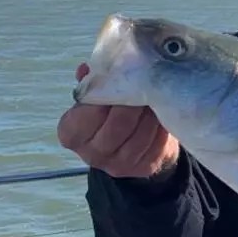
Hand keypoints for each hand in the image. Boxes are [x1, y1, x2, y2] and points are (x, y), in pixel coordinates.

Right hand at [57, 64, 179, 178]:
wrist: (131, 146)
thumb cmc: (108, 115)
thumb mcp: (94, 100)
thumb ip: (92, 84)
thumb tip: (87, 69)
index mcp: (72, 134)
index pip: (85, 114)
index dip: (105, 95)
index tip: (120, 78)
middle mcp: (92, 154)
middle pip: (118, 125)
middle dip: (134, 101)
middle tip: (146, 82)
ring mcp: (119, 165)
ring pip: (141, 134)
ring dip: (151, 112)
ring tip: (158, 93)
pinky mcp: (144, 167)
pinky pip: (157, 143)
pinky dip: (162, 125)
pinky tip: (164, 110)